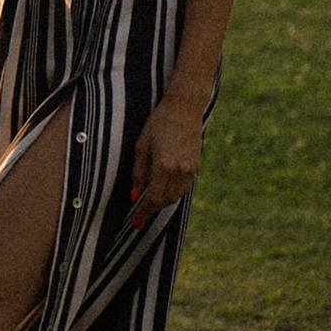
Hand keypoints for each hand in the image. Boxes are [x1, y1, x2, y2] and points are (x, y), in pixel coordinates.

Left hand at [127, 86, 204, 227]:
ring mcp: (191, 169)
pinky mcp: (196, 165)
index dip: (143, 212)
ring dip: (162, 202)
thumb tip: (134, 196)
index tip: (135, 222)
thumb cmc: (158, 123)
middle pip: (165, 200)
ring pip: (176, 196)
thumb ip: (138, 173)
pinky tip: (163, 191)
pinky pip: (184, 187)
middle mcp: (180, 171)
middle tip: (139, 217)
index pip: (153, 198)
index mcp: (164, 166)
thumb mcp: (141, 146)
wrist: (184, 108)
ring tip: (149, 205)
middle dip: (151, 210)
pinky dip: (173, 193)